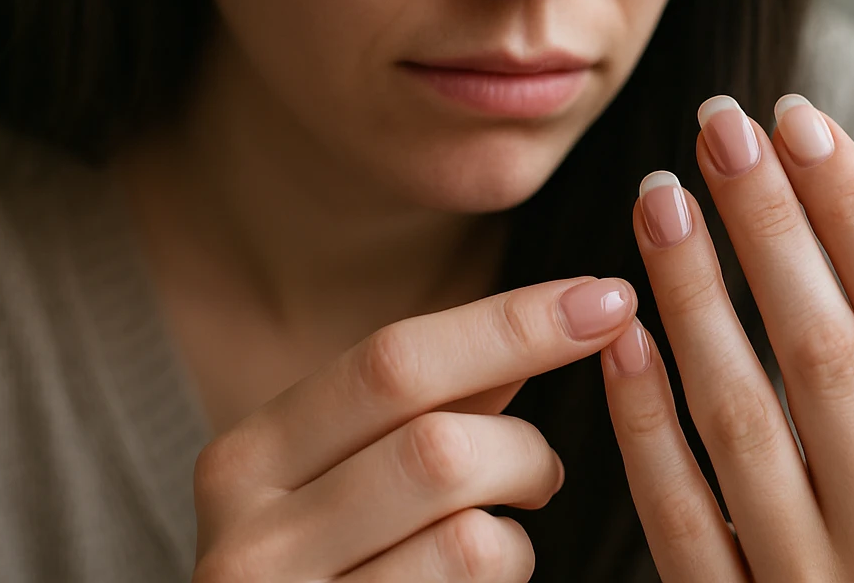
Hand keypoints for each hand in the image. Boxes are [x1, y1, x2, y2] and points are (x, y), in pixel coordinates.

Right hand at [190, 276, 638, 581]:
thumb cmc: (331, 567)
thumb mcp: (348, 477)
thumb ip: (430, 404)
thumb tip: (555, 312)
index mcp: (248, 460)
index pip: (392, 361)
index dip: (512, 324)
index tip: (605, 298)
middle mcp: (250, 541)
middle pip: (437, 448)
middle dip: (522, 448)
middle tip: (545, 471)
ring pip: (470, 539)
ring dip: (518, 535)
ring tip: (504, 542)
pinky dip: (504, 578)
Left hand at [601, 94, 853, 581]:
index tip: (797, 120)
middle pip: (827, 353)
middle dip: (770, 224)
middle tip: (718, 122)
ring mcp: (805, 582)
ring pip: (742, 418)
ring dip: (695, 293)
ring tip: (658, 192)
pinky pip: (673, 506)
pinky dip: (642, 412)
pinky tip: (618, 324)